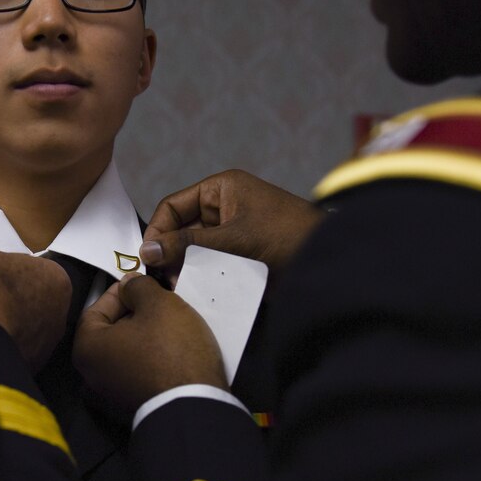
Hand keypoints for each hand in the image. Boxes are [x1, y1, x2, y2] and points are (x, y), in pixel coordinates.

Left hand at [74, 274, 225, 415]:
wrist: (195, 408)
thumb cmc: (172, 349)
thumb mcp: (158, 304)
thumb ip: (138, 287)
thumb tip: (128, 285)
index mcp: (87, 349)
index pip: (96, 309)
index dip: (119, 291)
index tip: (139, 282)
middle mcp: (89, 377)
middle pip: (109, 334)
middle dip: (132, 315)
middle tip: (157, 302)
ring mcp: (109, 399)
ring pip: (124, 356)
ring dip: (142, 339)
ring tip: (167, 326)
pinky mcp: (130, 413)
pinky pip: (135, 377)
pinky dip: (148, 362)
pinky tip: (170, 354)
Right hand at [140, 169, 323, 280]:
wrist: (333, 262)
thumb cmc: (288, 237)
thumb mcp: (233, 239)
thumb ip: (188, 244)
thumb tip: (147, 250)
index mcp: (222, 189)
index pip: (174, 205)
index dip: (158, 229)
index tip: (147, 256)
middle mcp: (225, 208)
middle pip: (182, 229)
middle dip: (172, 253)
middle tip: (163, 278)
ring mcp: (233, 233)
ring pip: (195, 250)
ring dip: (186, 268)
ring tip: (181, 288)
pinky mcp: (242, 257)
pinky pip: (212, 264)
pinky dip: (203, 277)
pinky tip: (198, 291)